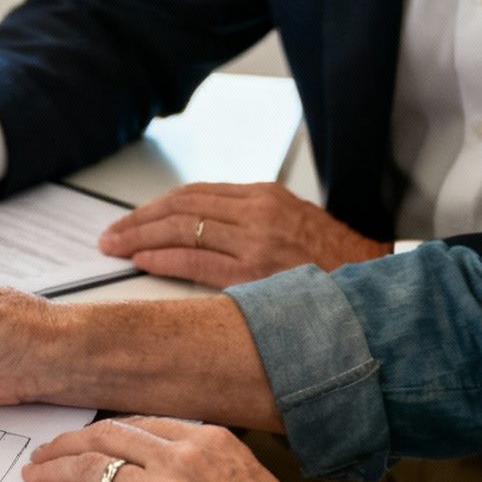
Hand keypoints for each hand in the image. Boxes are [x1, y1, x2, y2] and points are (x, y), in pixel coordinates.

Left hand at [22, 416, 346, 481]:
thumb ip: (225, 475)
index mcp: (211, 443)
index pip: (141, 426)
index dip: (106, 433)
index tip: (89, 440)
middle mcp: (182, 461)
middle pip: (107, 439)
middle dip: (69, 444)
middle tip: (48, 453)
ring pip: (89, 469)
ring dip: (54, 471)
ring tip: (35, 475)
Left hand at [97, 182, 390, 286]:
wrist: (370, 287)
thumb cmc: (332, 262)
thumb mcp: (290, 222)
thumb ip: (248, 220)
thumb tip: (199, 230)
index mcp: (263, 196)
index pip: (195, 194)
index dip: (157, 206)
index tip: (133, 218)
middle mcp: (256, 211)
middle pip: (180, 207)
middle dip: (139, 220)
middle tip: (111, 233)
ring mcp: (254, 240)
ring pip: (181, 230)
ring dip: (141, 237)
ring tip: (116, 246)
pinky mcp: (253, 272)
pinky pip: (194, 260)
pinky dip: (162, 258)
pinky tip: (142, 261)